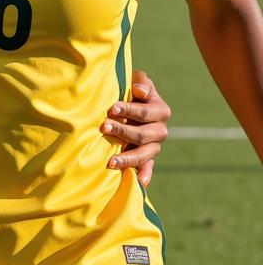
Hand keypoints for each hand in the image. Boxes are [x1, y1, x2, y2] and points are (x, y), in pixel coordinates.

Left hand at [102, 69, 171, 186]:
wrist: (132, 102)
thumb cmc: (133, 89)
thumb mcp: (139, 80)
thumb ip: (142, 82)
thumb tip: (139, 92)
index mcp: (161, 110)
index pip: (144, 112)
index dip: (128, 110)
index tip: (111, 109)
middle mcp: (161, 130)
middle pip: (142, 134)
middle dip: (122, 131)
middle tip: (103, 127)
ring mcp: (155, 146)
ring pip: (143, 154)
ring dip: (127, 158)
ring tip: (110, 161)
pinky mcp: (148, 157)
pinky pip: (148, 168)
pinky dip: (144, 175)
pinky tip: (139, 183)